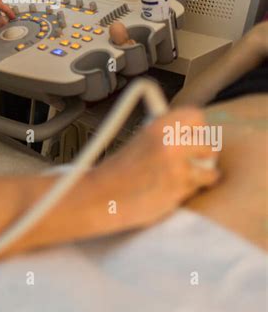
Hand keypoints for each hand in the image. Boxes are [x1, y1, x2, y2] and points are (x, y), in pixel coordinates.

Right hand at [91, 107, 220, 230]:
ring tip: (182, 178)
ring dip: (201, 176)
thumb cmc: (118, 171)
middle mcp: (170, 142)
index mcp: (159, 125)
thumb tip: (190, 133)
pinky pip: (198, 188)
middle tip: (193, 160)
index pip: (196, 116)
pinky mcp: (179, 189)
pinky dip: (189, 191)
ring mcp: (177, 167)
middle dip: (204, 154)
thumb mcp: (140, 139)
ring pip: (210, 169)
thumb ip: (165, 134)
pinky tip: (171, 190)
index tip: (194, 136)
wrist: (102, 195)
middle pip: (209, 144)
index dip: (198, 128)